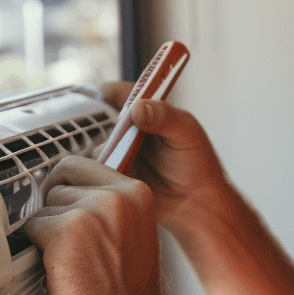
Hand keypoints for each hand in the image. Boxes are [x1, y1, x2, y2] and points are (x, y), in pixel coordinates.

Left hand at [23, 157, 167, 294]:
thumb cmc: (127, 294)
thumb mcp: (132, 234)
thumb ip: (107, 206)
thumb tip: (68, 191)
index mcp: (137, 192)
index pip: (82, 164)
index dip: (67, 187)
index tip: (67, 206)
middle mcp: (117, 196)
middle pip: (59, 179)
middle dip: (56, 208)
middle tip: (68, 240)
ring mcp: (92, 211)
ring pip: (45, 205)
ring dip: (49, 232)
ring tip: (72, 261)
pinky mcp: (66, 232)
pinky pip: (32, 228)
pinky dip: (38, 250)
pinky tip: (62, 270)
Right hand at [101, 82, 228, 238]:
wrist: (196, 202)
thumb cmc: (197, 163)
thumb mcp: (186, 133)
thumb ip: (164, 117)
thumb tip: (137, 108)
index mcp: (147, 111)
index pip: (120, 92)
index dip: (108, 92)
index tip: (103, 98)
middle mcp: (129, 130)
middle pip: (101, 118)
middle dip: (96, 124)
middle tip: (111, 134)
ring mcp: (120, 153)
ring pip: (97, 145)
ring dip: (103, 151)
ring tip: (122, 159)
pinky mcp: (115, 175)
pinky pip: (98, 170)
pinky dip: (101, 171)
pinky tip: (116, 176)